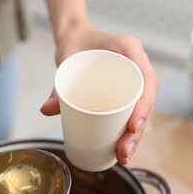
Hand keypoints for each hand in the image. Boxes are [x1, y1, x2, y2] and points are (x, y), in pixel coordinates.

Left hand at [40, 23, 158, 164]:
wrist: (77, 38)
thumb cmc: (76, 43)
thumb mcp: (66, 59)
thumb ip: (57, 85)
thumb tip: (46, 110)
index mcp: (130, 50)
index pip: (147, 80)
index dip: (144, 106)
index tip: (132, 127)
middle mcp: (137, 65)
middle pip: (146, 101)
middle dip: (138, 131)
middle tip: (123, 152)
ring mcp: (133, 79)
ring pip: (142, 110)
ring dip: (135, 136)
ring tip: (122, 155)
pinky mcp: (125, 91)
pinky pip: (133, 110)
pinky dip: (129, 130)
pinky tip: (121, 148)